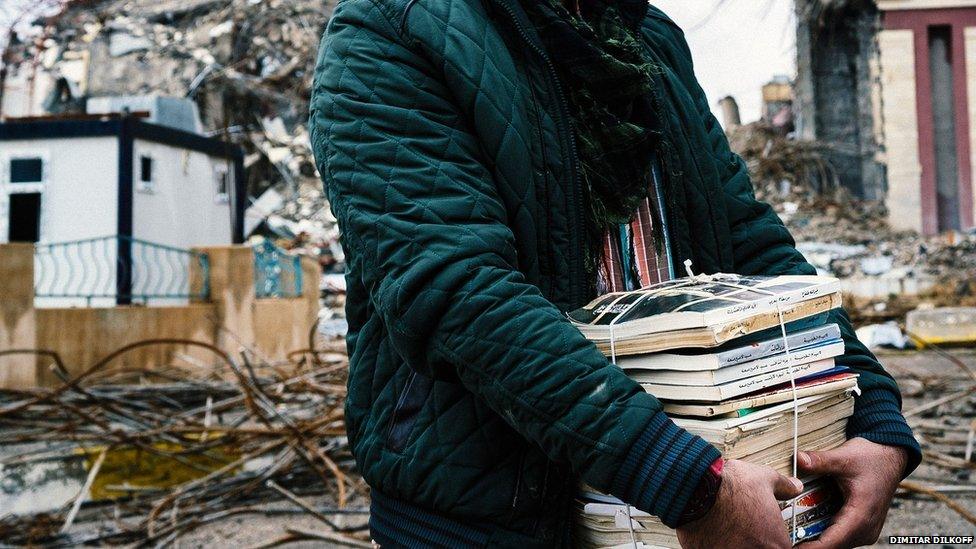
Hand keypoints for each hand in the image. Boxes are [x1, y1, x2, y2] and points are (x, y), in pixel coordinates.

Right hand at [677, 459, 803, 548]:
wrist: (698, 490)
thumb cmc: (729, 488)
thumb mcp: (764, 479)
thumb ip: (783, 486)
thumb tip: (793, 486)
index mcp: (776, 543)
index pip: (782, 548)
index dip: (774, 539)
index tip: (768, 532)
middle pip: (759, 548)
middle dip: (754, 540)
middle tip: (746, 528)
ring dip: (736, 542)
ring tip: (728, 527)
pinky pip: (717, 548)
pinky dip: (716, 542)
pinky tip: (713, 530)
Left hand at [797, 437, 907, 547]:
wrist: (889, 457)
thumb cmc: (871, 459)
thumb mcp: (843, 457)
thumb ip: (820, 461)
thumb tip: (799, 459)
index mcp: (861, 516)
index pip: (831, 542)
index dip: (808, 547)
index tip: (787, 544)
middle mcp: (866, 529)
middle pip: (832, 546)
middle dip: (808, 542)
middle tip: (784, 535)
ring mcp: (865, 530)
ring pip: (836, 543)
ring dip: (816, 537)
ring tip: (792, 529)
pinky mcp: (862, 527)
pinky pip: (841, 536)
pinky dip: (824, 532)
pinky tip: (806, 523)